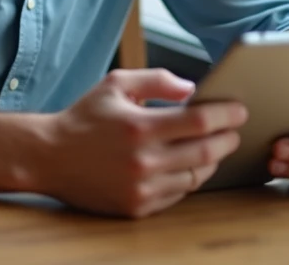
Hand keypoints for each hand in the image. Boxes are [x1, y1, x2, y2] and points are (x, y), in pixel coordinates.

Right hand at [39, 69, 247, 217]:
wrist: (49, 157)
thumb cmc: (84, 118)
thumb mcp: (116, 85)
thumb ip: (157, 81)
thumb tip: (192, 88)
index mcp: (139, 126)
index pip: (199, 121)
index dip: (226, 115)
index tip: (239, 110)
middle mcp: (143, 161)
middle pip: (206, 152)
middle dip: (227, 139)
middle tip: (234, 130)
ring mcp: (141, 188)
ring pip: (196, 177)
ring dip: (211, 161)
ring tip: (213, 147)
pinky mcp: (136, 208)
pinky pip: (177, 195)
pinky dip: (189, 179)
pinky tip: (189, 165)